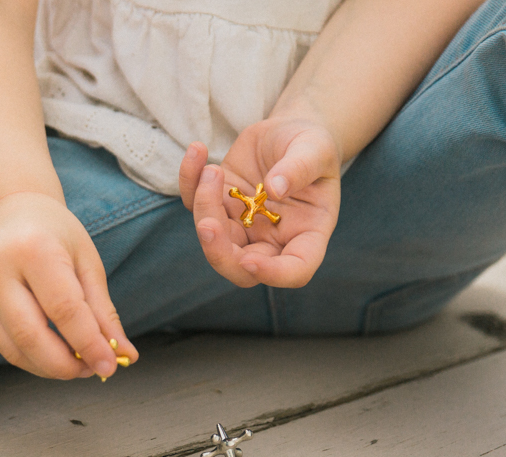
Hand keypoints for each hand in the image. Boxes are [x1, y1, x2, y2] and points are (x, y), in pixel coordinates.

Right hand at [0, 191, 136, 378]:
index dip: (89, 344)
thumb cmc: (55, 234)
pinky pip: (5, 346)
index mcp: (33, 249)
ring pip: (14, 349)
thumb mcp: (87, 262)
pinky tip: (56, 356)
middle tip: (93, 370)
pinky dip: (34, 360)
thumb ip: (103, 311)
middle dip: (66, 365)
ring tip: (78, 365)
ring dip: (50, 368)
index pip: (64, 309)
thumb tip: (125, 355)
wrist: (8, 212)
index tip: (110, 366)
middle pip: (31, 335)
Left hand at [178, 118, 340, 287]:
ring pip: (214, 239)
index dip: (273, 274)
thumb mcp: (317, 149)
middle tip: (208, 223)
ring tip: (212, 170)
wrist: (290, 132)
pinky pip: (195, 204)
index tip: (249, 261)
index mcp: (307, 234)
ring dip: (204, 208)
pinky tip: (197, 152)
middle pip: (242, 268)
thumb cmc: (313, 146)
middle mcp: (273, 238)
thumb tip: (275, 189)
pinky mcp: (220, 204)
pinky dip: (189, 182)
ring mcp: (243, 225)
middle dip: (219, 253)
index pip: (296, 270)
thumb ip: (300, 168)